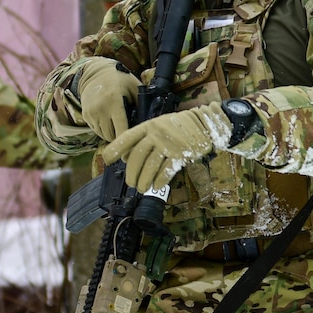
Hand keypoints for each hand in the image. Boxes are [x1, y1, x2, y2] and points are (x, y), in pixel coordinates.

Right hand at [76, 60, 140, 142]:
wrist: (96, 72)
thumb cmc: (120, 79)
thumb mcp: (134, 87)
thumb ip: (141, 104)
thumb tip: (148, 122)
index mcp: (114, 101)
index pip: (121, 129)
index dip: (128, 139)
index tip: (134, 144)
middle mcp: (100, 108)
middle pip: (111, 136)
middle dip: (121, 137)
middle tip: (129, 134)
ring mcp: (91, 113)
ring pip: (103, 135)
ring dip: (112, 134)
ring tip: (119, 126)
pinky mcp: (85, 115)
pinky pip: (96, 130)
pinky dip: (103, 130)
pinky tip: (109, 121)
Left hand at [96, 107, 226, 192]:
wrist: (206, 124)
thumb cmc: (178, 127)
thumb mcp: (159, 125)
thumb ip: (143, 138)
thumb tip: (126, 158)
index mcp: (148, 126)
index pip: (128, 138)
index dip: (115, 149)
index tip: (107, 160)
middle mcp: (156, 134)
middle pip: (137, 157)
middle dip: (131, 173)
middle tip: (130, 183)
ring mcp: (169, 144)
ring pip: (150, 167)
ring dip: (143, 181)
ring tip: (141, 188)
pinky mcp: (181, 154)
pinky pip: (166, 171)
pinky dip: (159, 181)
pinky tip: (156, 185)